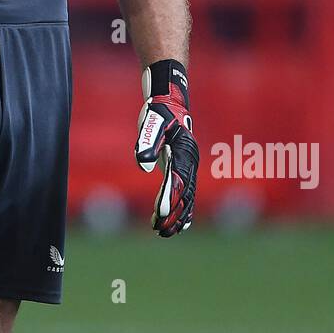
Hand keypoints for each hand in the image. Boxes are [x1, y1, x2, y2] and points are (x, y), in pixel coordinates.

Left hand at [134, 59, 197, 236]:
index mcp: (183, 152)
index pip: (176, 181)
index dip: (168, 200)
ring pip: (187, 196)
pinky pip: (186, 191)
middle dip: (173, 214)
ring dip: (177, 216)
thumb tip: (143, 166)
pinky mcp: (183, 166)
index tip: (159, 217)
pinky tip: (178, 224)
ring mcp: (189, 165)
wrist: (170, 99)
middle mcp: (190, 161)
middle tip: (161, 232)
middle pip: (184, 194)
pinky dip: (182, 208)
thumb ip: (147, 143)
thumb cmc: (158, 111)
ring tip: (166, 233)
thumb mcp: (150, 123)